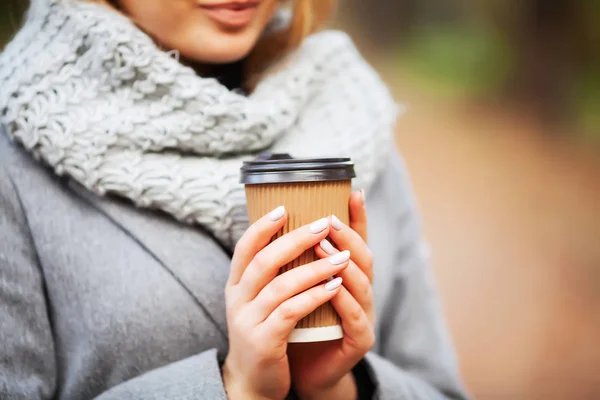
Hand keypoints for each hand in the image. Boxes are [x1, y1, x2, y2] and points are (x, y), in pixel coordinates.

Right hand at [222, 206, 350, 399]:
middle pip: (264, 260)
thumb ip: (269, 276)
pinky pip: (291, 312)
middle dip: (295, 239)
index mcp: (235, 286)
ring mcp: (248, 321)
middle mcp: (237, 300)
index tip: (283, 207)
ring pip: (281, 285)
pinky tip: (334, 286)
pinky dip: (314, 296)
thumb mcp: (258, 302)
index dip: (262, 226)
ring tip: (341, 257)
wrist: (253, 383)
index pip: (244, 248)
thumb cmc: (264, 335)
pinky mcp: (264, 342)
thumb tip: (291, 239)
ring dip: (314, 268)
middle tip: (323, 224)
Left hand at [288, 190, 374, 399]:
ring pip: (362, 284)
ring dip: (344, 263)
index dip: (358, 217)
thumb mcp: (296, 284)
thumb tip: (275, 218)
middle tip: (328, 220)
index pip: (356, 241)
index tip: (353, 190)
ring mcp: (363, 314)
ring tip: (325, 246)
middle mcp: (359, 291)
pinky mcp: (359, 340)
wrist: (301, 368)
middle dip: (347, 236)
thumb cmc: (298, 322)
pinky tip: (333, 287)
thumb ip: (296, 258)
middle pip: (363, 257)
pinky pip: (355, 317)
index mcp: (346, 275)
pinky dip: (345, 301)